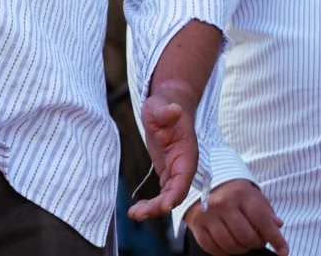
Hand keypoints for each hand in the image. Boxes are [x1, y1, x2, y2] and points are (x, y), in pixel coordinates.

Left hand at [128, 87, 199, 220]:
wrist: (168, 105)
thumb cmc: (165, 105)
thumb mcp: (160, 106)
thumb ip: (167, 111)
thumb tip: (174, 109)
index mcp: (187, 154)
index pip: (184, 179)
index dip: (175, 194)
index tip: (164, 205)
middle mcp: (184, 166)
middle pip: (175, 193)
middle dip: (159, 206)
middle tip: (139, 214)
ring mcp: (176, 170)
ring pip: (168, 196)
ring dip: (153, 208)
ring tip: (134, 215)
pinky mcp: (167, 171)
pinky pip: (162, 193)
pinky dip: (152, 203)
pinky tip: (137, 210)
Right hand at [184, 179, 287, 254]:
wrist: (201, 180)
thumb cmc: (232, 191)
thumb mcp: (252, 195)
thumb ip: (266, 211)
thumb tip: (277, 225)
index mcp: (240, 194)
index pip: (262, 221)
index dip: (276, 239)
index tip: (284, 251)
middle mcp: (222, 203)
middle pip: (247, 237)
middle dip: (256, 243)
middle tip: (256, 239)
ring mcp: (207, 215)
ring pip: (230, 245)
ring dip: (240, 248)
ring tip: (242, 242)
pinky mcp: (196, 224)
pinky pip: (212, 248)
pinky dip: (223, 251)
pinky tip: (228, 244)